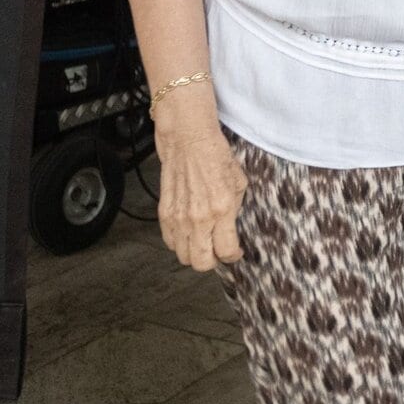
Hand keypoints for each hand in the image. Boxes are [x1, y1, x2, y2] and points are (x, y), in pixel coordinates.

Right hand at [154, 95, 246, 271]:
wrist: (188, 140)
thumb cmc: (216, 155)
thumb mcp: (238, 182)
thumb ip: (236, 208)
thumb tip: (232, 228)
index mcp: (222, 209)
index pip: (226, 251)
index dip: (233, 256)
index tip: (235, 251)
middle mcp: (199, 218)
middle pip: (202, 263)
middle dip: (213, 262)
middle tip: (218, 251)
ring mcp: (179, 217)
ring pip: (183, 256)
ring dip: (194, 253)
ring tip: (203, 242)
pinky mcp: (164, 213)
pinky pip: (169, 241)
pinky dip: (179, 243)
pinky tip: (189, 233)